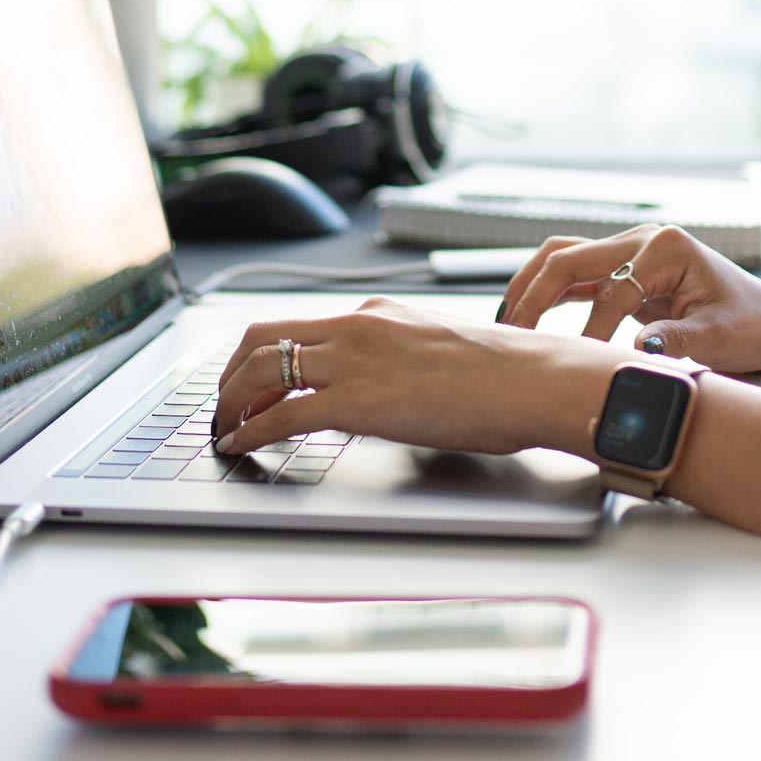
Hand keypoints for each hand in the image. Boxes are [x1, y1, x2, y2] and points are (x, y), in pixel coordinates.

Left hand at [212, 298, 621, 456]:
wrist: (535, 380)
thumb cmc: (504, 374)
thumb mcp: (435, 349)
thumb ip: (396, 358)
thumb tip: (380, 385)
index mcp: (374, 314)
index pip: (295, 325)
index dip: (259, 354)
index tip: (248, 379)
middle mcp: (354, 327)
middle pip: (262, 339)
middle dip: (232, 374)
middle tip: (224, 404)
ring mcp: (352, 361)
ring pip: (261, 371)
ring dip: (231, 402)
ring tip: (225, 428)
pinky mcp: (357, 401)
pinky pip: (283, 415)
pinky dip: (250, 431)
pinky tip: (241, 446)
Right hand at [499, 223, 760, 378]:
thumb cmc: (750, 326)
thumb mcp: (722, 336)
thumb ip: (681, 339)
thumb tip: (638, 346)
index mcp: (666, 247)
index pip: (612, 290)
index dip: (592, 330)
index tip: (579, 363)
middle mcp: (640, 240)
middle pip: (569, 258)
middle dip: (536, 296)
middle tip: (513, 333)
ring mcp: (626, 250)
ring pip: (560, 257)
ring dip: (529, 286)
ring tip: (507, 321)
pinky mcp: (617, 268)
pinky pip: (569, 273)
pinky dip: (543, 292)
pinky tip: (523, 316)